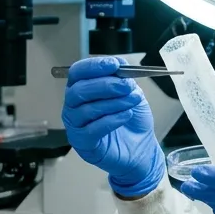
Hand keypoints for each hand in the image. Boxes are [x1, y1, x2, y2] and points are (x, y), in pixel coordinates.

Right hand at [61, 56, 164, 197]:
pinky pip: (92, 129)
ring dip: (113, 102)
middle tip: (126, 85)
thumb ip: (124, 79)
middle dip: (105, 85)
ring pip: (86, 109)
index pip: (78, 72)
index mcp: (82, 88)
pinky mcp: (83, 144)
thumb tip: (120, 65)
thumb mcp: (131, 93)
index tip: (115, 65)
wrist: (141, 148)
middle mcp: (73, 106)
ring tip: (132, 100)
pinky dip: (112, 120)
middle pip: (78, 90)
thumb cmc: (130, 119)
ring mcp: (75, 126)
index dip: (94, 66)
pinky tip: (126, 115)